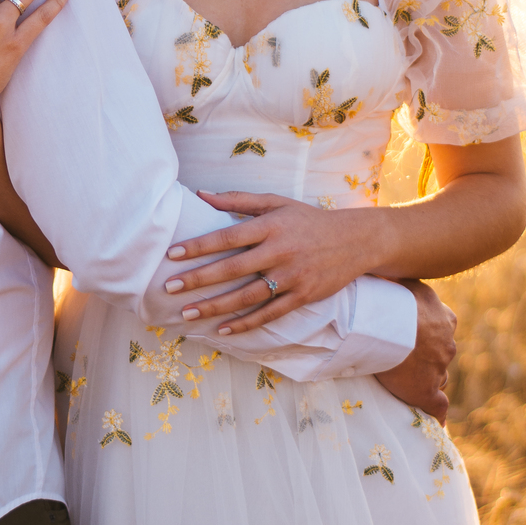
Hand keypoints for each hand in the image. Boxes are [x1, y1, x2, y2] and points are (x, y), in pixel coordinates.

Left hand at [161, 190, 389, 331]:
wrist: (356, 240)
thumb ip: (238, 200)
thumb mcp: (277, 202)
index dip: (199, 246)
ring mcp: (292, 277)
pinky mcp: (303, 296)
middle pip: (232, 269)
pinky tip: (222, 329)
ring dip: (215, 307)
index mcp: (271, 226)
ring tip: (187, 314)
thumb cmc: (308, 219)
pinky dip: (245, 323)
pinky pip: (269, 314)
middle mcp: (280, 252)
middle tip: (169, 287)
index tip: (173, 254)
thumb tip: (201, 194)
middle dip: (198, 279)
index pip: (227, 236)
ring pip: (247, 296)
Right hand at [373, 281, 456, 422]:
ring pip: (438, 377)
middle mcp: (446, 342)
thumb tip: (379, 265)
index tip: (412, 336)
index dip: (427, 333)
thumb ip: (394, 277)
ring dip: (427, 379)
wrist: (385, 326)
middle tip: (404, 359)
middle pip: (441, 353)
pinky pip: (438, 406)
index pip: (440, 328)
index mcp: (442, 316)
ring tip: (407, 383)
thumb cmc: (385, 299)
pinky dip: (438, 414)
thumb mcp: (394, 279)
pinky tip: (439, 423)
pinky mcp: (427, 391)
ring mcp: (439, 368)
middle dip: (428, 357)